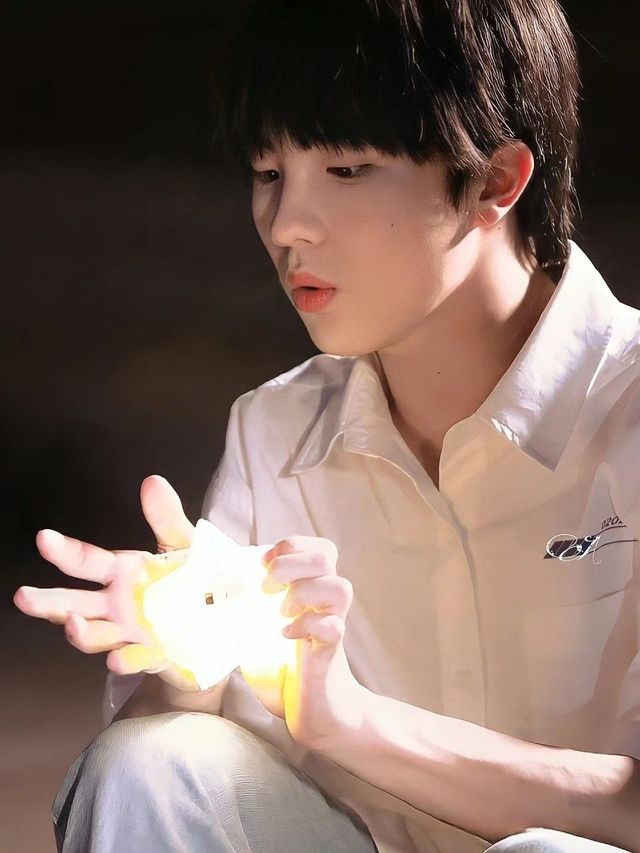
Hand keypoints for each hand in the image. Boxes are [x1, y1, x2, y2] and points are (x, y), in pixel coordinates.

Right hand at [13, 475, 199, 690]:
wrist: (224, 620)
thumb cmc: (193, 578)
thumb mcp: (184, 544)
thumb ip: (166, 518)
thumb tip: (152, 481)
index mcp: (121, 573)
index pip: (85, 562)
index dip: (64, 551)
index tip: (44, 538)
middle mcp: (117, 605)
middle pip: (74, 605)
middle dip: (48, 602)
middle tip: (24, 596)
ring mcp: (130, 633)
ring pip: (95, 636)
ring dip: (81, 633)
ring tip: (72, 625)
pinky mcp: (153, 656)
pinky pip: (136, 660)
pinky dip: (127, 660)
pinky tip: (118, 659)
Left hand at [255, 536, 366, 751]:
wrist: (317, 715)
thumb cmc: (285, 672)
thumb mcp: (258, 634)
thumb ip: (245, 612)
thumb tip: (205, 599)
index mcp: (311, 591)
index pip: (318, 548)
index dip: (291, 545)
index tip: (264, 564)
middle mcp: (325, 603)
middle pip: (327, 556)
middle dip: (290, 563)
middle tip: (267, 588)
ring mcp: (332, 625)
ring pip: (339, 587)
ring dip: (303, 592)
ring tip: (280, 612)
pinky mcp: (331, 652)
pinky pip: (332, 626)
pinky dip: (307, 625)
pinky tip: (287, 636)